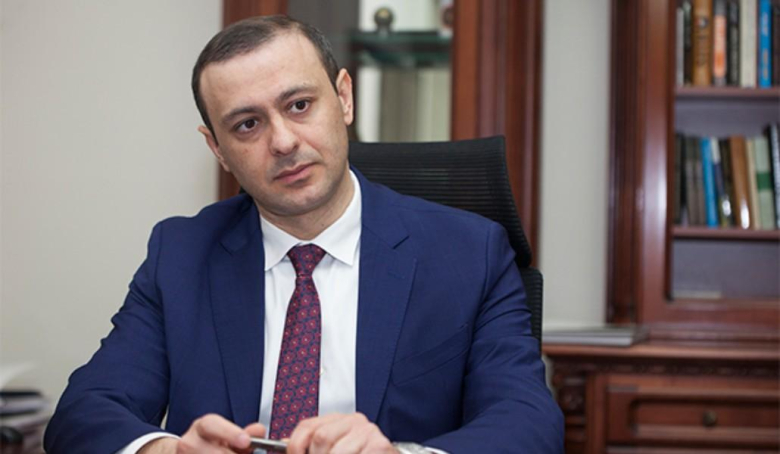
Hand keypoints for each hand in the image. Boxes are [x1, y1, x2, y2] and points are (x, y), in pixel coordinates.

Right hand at [139, 414, 265, 453]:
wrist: (191, 453)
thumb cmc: (214, 445)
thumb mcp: (230, 436)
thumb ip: (247, 434)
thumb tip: (259, 431)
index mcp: (203, 426)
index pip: (212, 425)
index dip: (230, 433)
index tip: (246, 441)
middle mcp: (189, 441)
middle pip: (214, 450)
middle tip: (242, 453)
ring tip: (232, 453)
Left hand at [286, 412, 397, 453]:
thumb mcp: (332, 450)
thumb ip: (310, 448)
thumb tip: (284, 444)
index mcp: (339, 420)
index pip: (307, 426)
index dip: (295, 446)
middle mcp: (354, 421)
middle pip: (321, 437)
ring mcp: (369, 432)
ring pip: (336, 451)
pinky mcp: (380, 445)